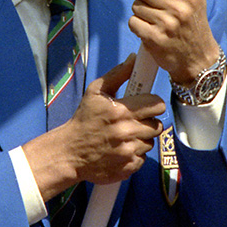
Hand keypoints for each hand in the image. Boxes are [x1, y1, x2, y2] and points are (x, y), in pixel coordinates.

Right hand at [23, 55, 165, 199]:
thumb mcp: (95, 92)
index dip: (153, 103)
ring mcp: (129, 152)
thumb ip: (117, 74)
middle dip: (148, 121)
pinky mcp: (129, 167)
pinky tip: (121, 149)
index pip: (157, 104)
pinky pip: (143, 158)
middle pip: (157, 125)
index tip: (147, 105)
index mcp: (121, 111)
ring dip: (141, 138)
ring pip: (151, 142)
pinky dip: (135, 154)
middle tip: (134, 121)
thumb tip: (134, 59)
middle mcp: (127, 132)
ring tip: (125, 136)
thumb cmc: (83, 119)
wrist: (69, 152)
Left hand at [129, 0, 220, 84]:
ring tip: (158, 19)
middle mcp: (179, 8)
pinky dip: (138, 26)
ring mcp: (166, 25)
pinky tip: (151, 29)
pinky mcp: (154, 39)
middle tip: (160, 6)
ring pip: (136, 5)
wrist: (198, 57)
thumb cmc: (192, 19)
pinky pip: (133, 22)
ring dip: (143, 12)